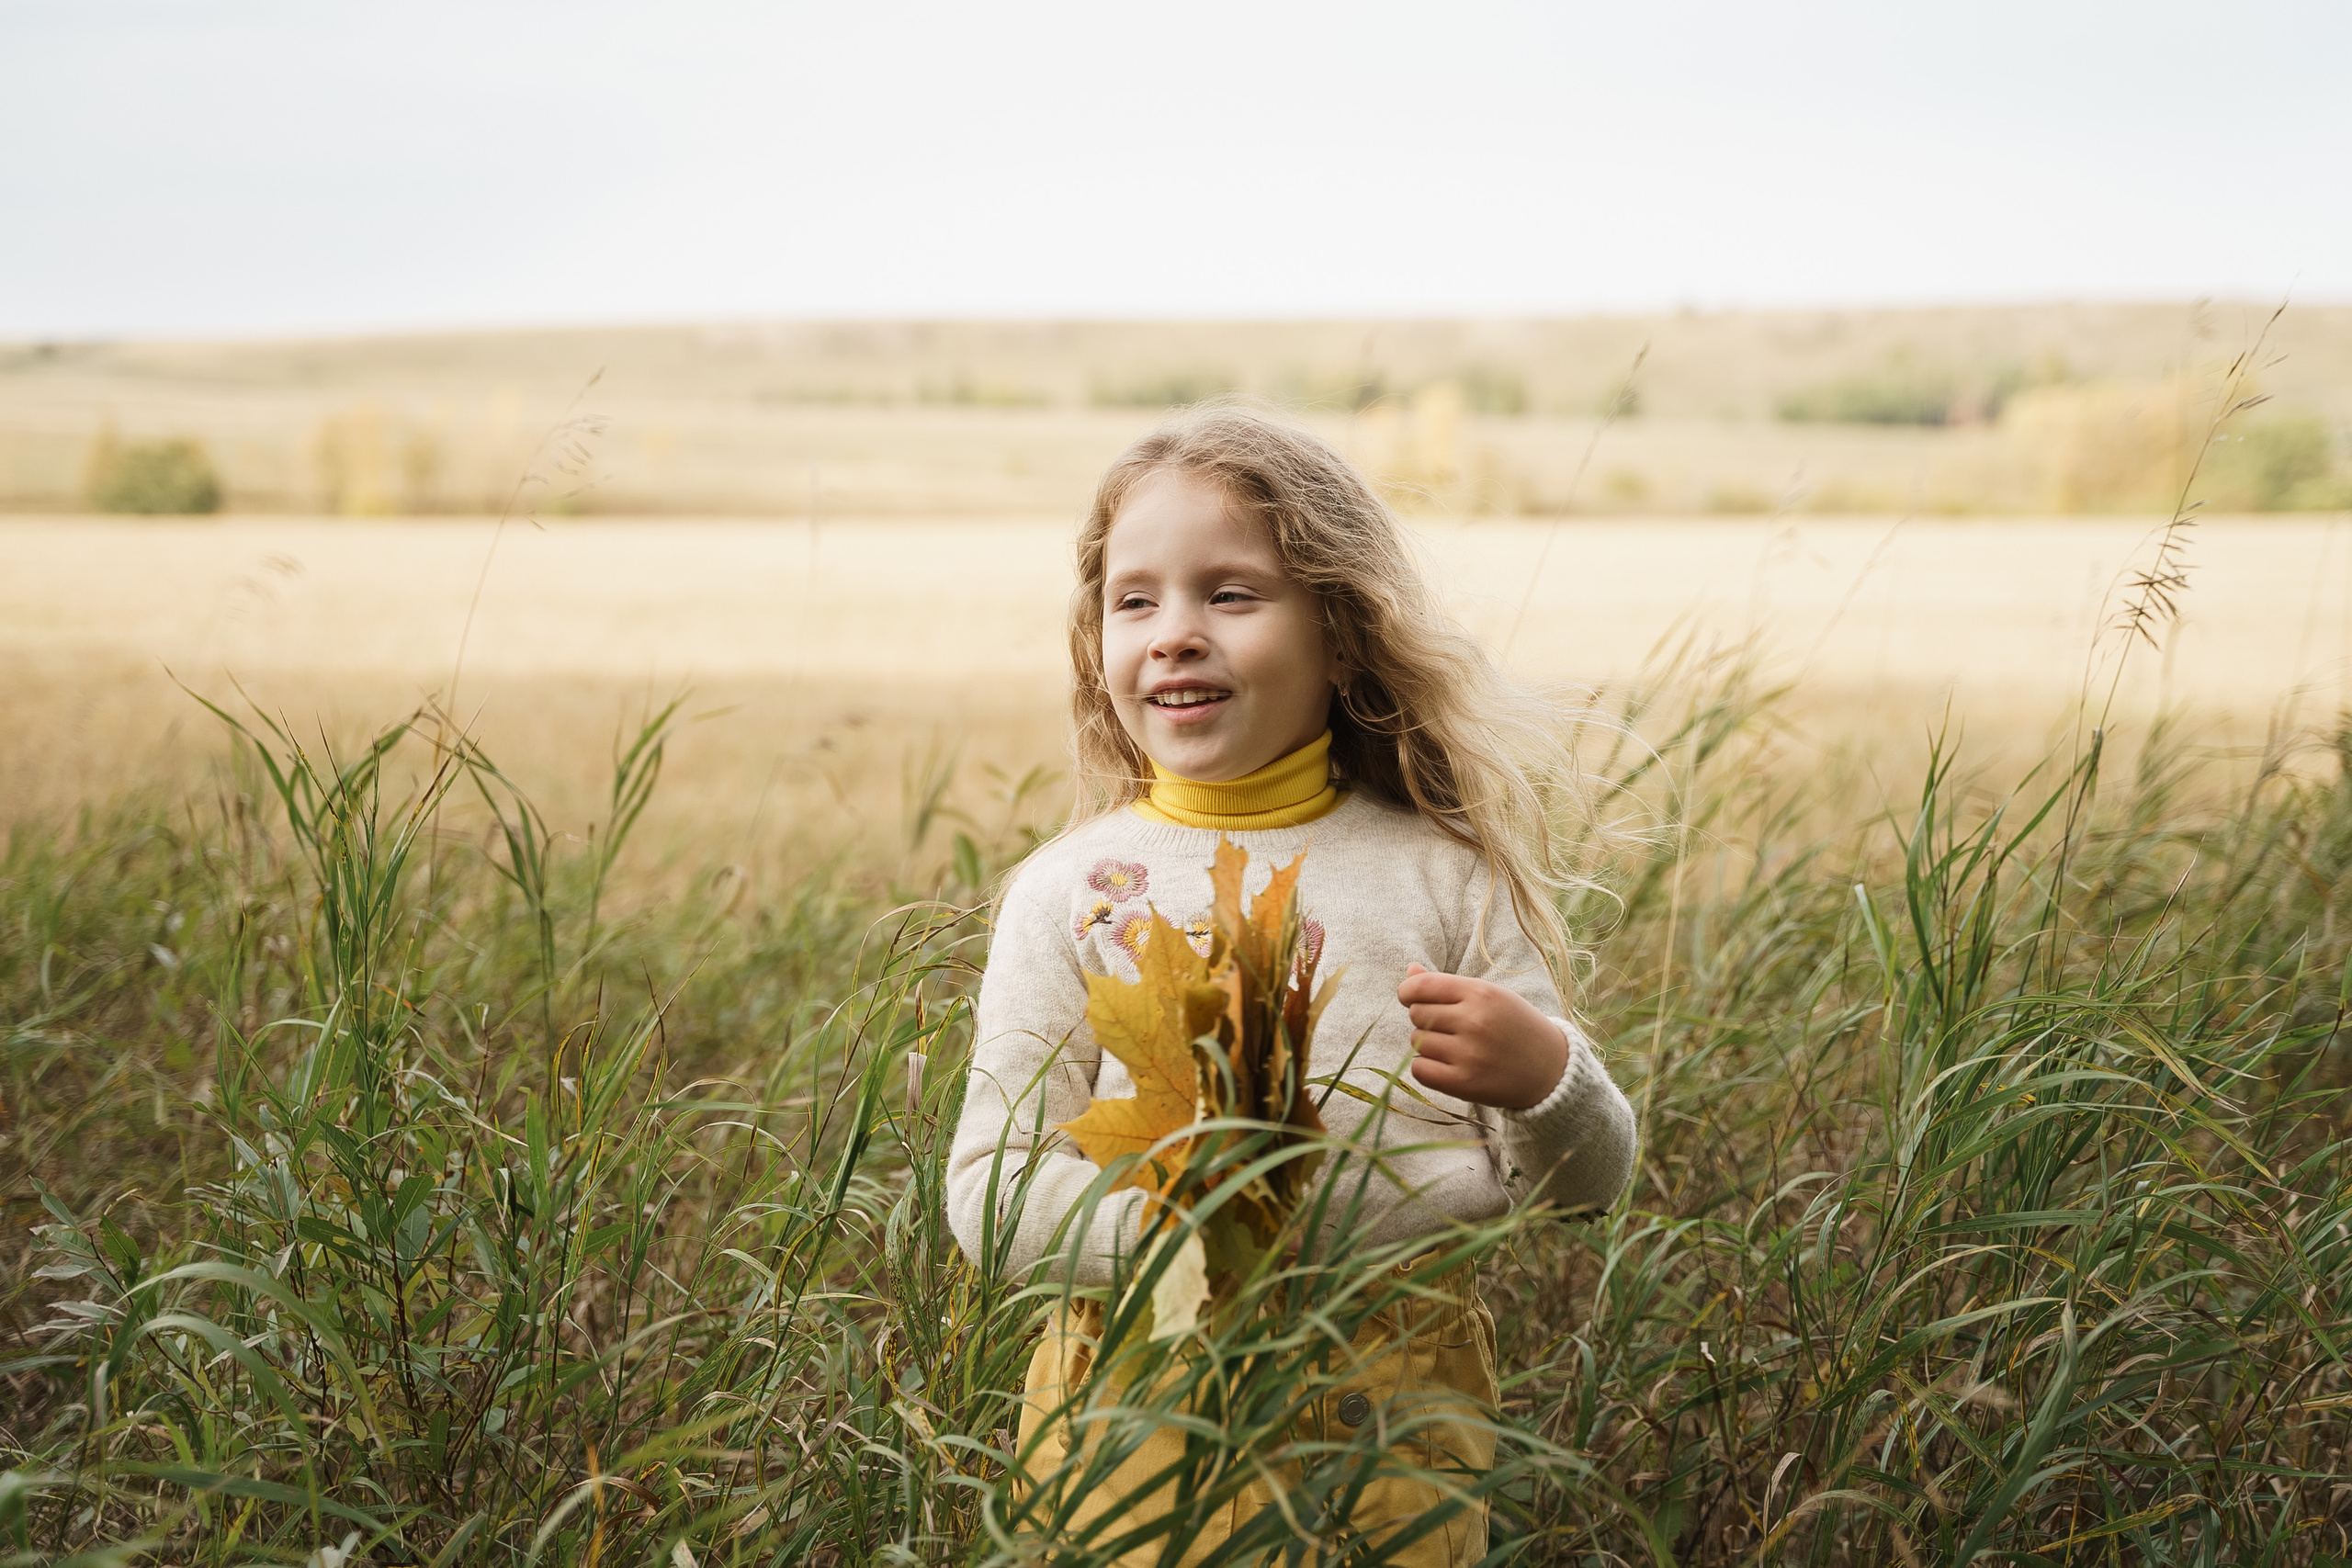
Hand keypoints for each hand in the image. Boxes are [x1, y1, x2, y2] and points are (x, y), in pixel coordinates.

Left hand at [1396, 962, 1568, 1110]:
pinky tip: (1446, 1065)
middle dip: (1425, 1018)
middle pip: (1417, 1014)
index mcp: (1481, 993)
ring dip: (1427, 1044)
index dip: (1408, 991)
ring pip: (1417, 1041)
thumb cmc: (1515, 1027)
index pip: (1420, 986)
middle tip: (1449, 1026)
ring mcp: (1469, 1054)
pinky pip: (1420, 1070)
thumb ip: (1446, 984)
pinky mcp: (1465, 1083)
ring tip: (1455, 1046)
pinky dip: (1426, 1067)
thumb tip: (1409, 971)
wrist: (1551, 1070)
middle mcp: (1474, 1021)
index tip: (1411, 997)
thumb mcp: (1489, 996)